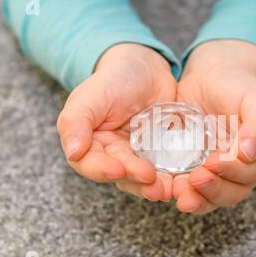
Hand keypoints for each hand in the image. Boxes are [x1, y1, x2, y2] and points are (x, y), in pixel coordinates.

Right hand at [57, 43, 175, 200]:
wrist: (147, 69)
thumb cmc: (114, 78)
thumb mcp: (92, 95)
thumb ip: (76, 121)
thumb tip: (73, 152)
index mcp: (89, 143)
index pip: (90, 164)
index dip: (102, 171)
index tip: (118, 170)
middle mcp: (112, 155)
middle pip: (120, 176)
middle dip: (135, 180)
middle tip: (151, 180)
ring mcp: (137, 157)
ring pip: (143, 179)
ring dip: (155, 185)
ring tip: (168, 187)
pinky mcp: (159, 156)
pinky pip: (165, 169)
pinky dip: (173, 176)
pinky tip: (181, 178)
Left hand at [173, 40, 255, 213]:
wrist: (212, 78)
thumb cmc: (238, 86)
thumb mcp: (255, 98)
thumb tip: (250, 153)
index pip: (252, 173)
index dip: (233, 172)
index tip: (214, 162)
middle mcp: (247, 170)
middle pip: (234, 192)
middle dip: (214, 190)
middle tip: (195, 179)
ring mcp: (222, 174)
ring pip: (214, 197)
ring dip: (198, 199)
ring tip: (180, 192)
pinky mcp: (200, 171)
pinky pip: (194, 190)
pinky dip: (185, 193)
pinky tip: (172, 189)